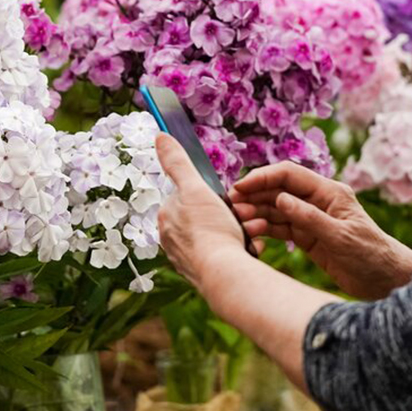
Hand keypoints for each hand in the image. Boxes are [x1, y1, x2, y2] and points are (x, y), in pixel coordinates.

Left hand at [156, 135, 250, 292]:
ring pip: (217, 236)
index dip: (210, 194)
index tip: (227, 198)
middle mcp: (172, 240)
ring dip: (238, 230)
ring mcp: (187, 259)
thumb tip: (160, 135)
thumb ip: (178, 162)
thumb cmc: (210, 230)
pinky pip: (224, 255)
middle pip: (204, 217)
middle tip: (244, 215)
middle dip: (227, 214)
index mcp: (167, 218)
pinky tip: (248, 248)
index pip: (188, 197)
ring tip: (251, 231)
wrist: (225, 274)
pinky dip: (238, 250)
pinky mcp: (204, 274)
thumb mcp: (195, 187)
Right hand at [231, 162, 411, 299]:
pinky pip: (280, 228)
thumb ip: (310, 218)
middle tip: (231, 204)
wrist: (385, 281)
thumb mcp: (341, 237)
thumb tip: (281, 199)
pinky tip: (250, 233)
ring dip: (256, 213)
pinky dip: (264, 229)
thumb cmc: (371, 256)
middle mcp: (317, 201)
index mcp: (329, 192)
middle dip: (254, 194)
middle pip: (278, 190)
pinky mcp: (307, 237)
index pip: (289, 175)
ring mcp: (310, 218)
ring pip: (276, 209)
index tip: (241, 186)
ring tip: (237, 221)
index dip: (263, 177)